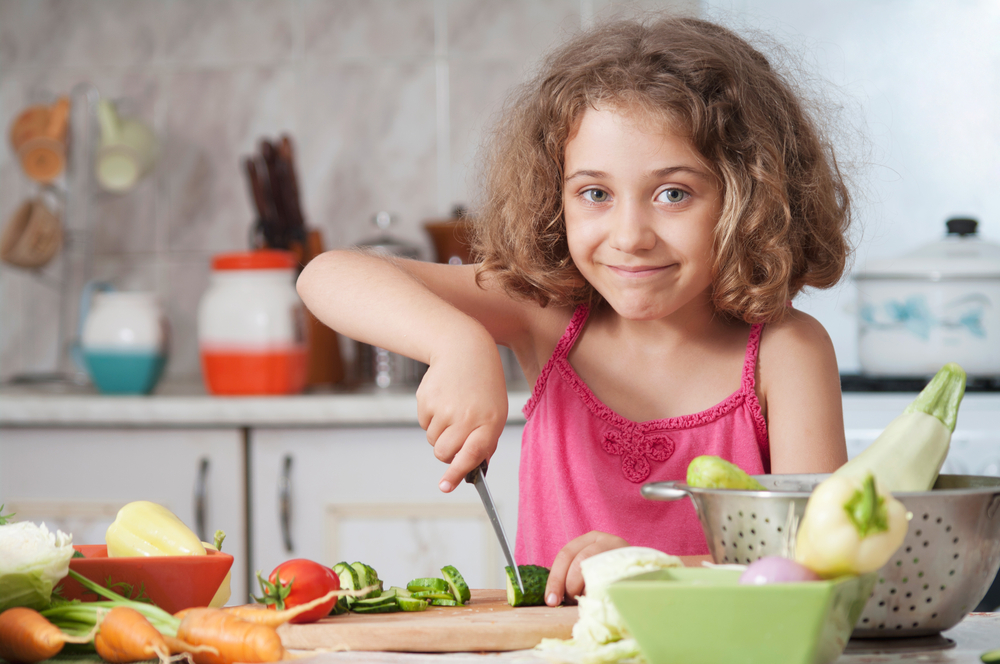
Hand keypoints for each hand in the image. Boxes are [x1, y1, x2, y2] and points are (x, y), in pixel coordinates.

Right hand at [416, 337, 507, 492]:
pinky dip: (431, 417)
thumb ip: (485, 442)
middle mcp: (465, 416)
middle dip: (446, 451)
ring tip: (453, 408)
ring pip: (432, 439)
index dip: (456, 474)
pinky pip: (424, 423)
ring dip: (440, 432)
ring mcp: (443, 408)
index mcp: (488, 422)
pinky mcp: (426, 400)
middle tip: (456, 434)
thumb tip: (473, 468)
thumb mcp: (495, 412)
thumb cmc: (483, 385)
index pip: (471, 455)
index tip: (445, 487)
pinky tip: (443, 399)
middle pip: (443, 453)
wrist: (464, 349)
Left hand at [545, 531, 627, 605]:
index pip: (565, 555)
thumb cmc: (610, 576)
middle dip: (568, 585)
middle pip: (578, 560)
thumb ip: (571, 576)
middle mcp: (605, 540)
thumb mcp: (589, 569)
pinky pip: (613, 578)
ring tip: (586, 600)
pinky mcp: (633, 564)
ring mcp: (621, 550)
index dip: (555, 579)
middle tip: (569, 601)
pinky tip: (600, 599)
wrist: (643, 576)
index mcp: (589, 539)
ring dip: (585, 589)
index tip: (551, 601)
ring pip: (595, 568)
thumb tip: (552, 596)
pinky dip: (603, 591)